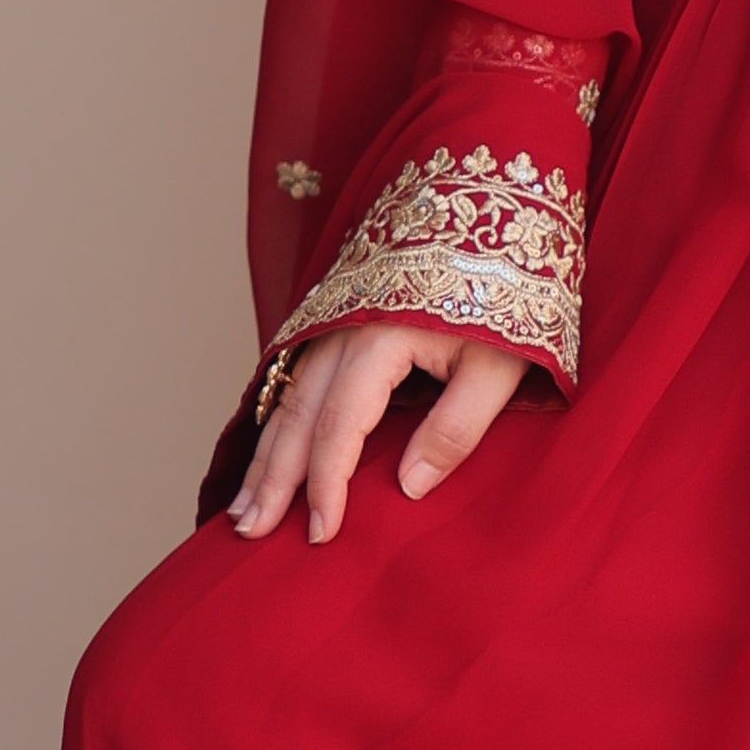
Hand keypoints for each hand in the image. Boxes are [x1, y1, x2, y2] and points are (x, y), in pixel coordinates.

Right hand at [229, 318, 530, 543]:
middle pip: (297, 415)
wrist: (495, 217)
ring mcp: (333, 322)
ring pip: (287, 398)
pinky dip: (276, 424)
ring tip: (242, 509)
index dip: (327, 483)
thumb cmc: (507, 294)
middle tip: (248, 531)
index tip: (321, 532)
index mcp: (380, 338)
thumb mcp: (499, 366)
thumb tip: (409, 487)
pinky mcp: (337, 322)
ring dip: (264, 456)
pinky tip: (265, 455)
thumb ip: (457, 427)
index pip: (340, 426)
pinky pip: (295, 381)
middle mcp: (343, 328)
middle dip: (272, 478)